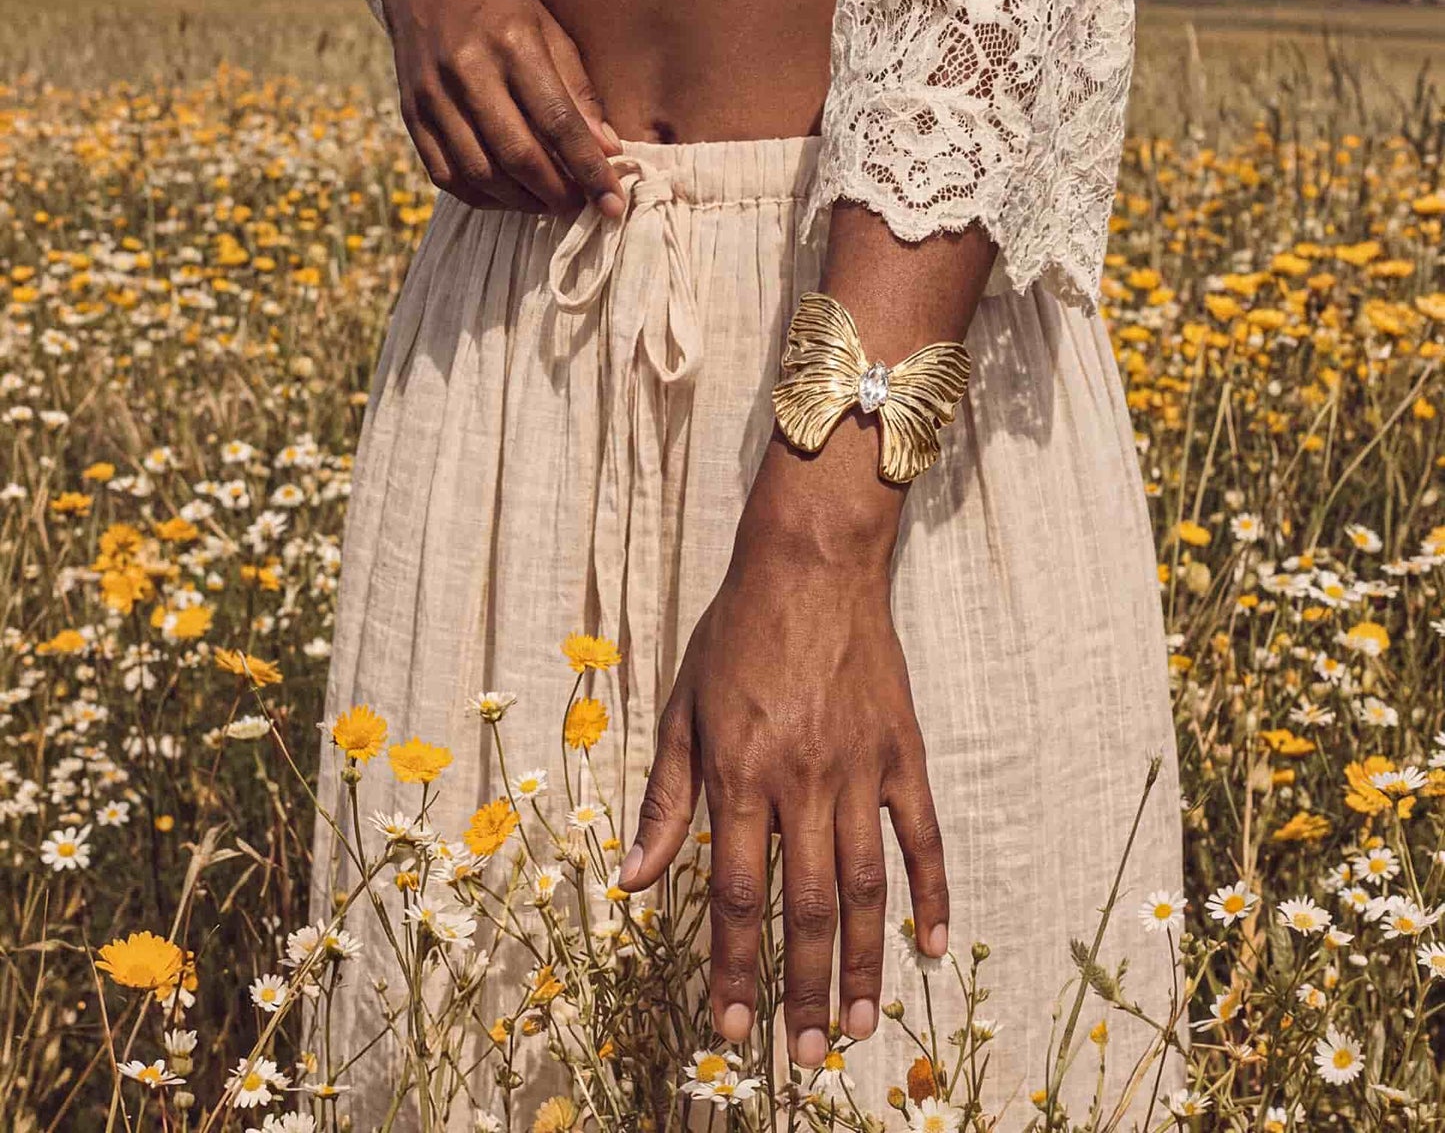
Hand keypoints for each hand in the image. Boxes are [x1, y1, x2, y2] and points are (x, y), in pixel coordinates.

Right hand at [379, 0, 627, 215]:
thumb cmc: (500, 5)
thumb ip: (578, 90)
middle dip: (557, 193)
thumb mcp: (549, 29)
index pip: (558, 121)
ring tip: (548, 202)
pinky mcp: (411, 115)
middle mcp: (468, 71)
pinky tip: (507, 194)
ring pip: (480, 173)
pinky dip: (481, 196)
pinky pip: (445, 175)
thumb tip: (608, 149)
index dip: (589, 169)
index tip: (613, 204)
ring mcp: (433, 96)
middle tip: (580, 206)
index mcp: (512, 43)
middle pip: (517, 154)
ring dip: (521, 201)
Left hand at [617, 420, 948, 1066]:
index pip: (732, 895)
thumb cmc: (738, 632)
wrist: (811, 562)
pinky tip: (929, 946)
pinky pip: (922, 836)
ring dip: (860, 963)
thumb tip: (630, 880)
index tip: (730, 1029)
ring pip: (864, 887)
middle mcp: (802, 782)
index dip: (731, 968)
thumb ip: (666, 799)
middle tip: (801, 1057)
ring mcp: (860, 769)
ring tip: (857, 1027)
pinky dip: (929, 893)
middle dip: (800, 990)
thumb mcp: (683, 708)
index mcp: (740, 774)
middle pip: (803, 908)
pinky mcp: (903, 750)